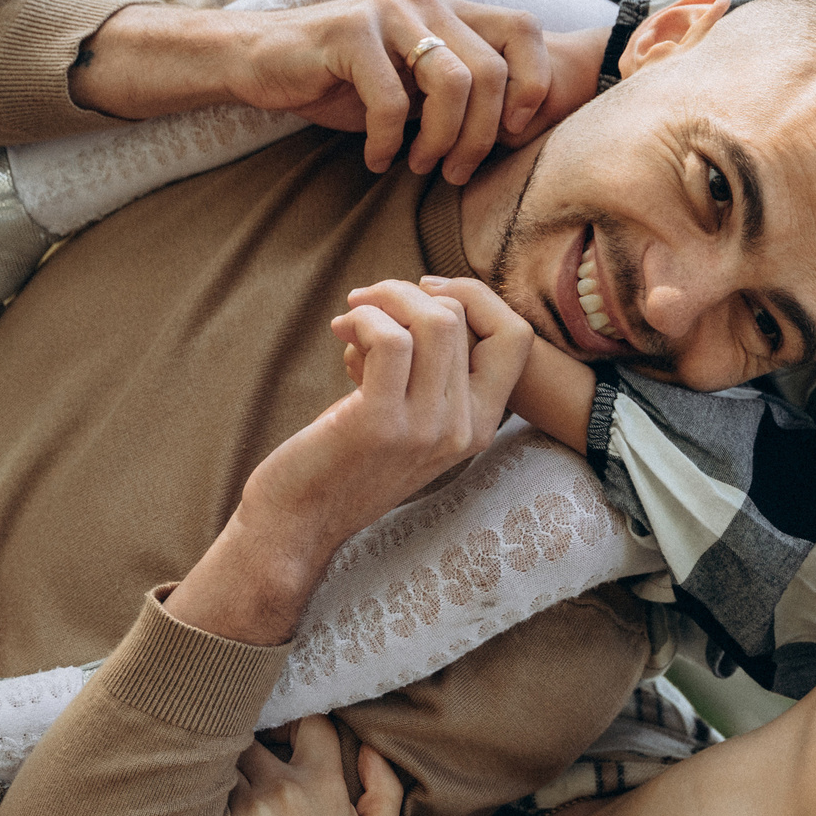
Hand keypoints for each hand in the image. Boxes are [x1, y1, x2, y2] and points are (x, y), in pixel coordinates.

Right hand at [79, 0, 559, 185]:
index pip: (524, 29)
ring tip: (421, 167)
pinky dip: (388, 142)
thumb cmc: (339, 83)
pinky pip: (391, 101)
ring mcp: (387, 11)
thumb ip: (455, 95)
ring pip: (452, 82)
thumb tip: (516, 132)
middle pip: (492, 69)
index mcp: (446, 10)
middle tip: (454, 172)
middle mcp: (423, 1)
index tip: (515, 135)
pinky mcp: (349, 32)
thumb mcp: (409, 89)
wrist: (258, 60)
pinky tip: (374, 159)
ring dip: (443, 141)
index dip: (534, 83)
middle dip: (482, 136)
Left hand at [165, 280, 527, 644]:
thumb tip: (423, 297)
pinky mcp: (381, 424)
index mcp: (481, 426)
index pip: (516, 337)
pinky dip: (365, 320)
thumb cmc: (345, 459)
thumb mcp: (409, 416)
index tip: (422, 294)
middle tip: (365, 306)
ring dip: (386, 299)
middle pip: (463, 319)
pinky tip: (343, 332)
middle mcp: (464, 430)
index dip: (474, 297)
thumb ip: (431, 371)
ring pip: (436, 322)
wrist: (299, 521)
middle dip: (407, 293)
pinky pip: (391, 339)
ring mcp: (427, 429)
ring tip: (353, 316)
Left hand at [213, 718, 401, 815]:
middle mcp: (285, 792)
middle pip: (255, 730)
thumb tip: (368, 749)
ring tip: (220, 772)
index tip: (288, 737)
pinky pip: (203, 792)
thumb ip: (384, 789)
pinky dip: (203, 790)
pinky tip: (201, 801)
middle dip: (252, 734)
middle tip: (247, 750)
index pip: (309, 722)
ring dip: (223, 761)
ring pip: (224, 758)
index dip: (298, 722)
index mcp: (324, 788)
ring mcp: (248, 812)